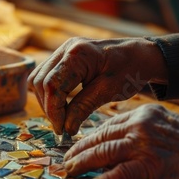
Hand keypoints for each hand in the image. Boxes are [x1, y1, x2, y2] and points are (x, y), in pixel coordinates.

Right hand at [28, 37, 167, 134]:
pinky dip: (50, 93)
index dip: (53, 111)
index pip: (52, 85)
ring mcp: (63, 50)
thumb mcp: (109, 91)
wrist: (139, 55)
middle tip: (62, 128)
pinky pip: (46, 75)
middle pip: (41, 82)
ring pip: (39, 79)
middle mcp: (66, 48)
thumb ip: (84, 107)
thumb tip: (66, 128)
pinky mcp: (64, 57)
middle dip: (49, 108)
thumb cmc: (129, 70)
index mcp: (79, 54)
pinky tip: (63, 106)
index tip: (62, 130)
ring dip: (47, 101)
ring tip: (63, 119)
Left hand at [63, 104, 178, 178]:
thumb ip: (143, 128)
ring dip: (83, 163)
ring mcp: (144, 145)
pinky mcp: (151, 165)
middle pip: (100, 137)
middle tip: (66, 161)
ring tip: (71, 172)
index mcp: (142, 114)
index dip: (89, 138)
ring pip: (103, 152)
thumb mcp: (165, 124)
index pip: (107, 125)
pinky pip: (120, 173)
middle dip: (79, 150)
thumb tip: (121, 139)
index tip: (78, 147)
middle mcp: (139, 126)